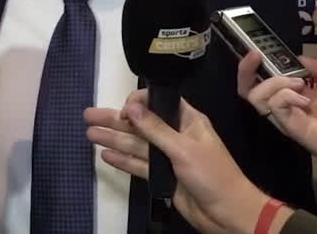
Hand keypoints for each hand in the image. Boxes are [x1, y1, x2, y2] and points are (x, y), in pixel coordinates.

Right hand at [97, 91, 290, 233]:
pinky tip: (105, 155)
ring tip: (89, 133)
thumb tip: (132, 107)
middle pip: (140, 123)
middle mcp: (175, 135)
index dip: (138, 103)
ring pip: (136, 144)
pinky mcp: (162, 176)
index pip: (158, 102)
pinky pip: (138, 164)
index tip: (123, 110)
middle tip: (88, 115)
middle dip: (115, 119)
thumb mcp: (184, 149)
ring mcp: (167, 156)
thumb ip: (156, 129)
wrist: (227, 213)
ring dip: (114, 138)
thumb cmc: (213, 175)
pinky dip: (123, 160)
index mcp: (188, 121)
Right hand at [238, 51, 316, 185]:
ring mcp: (286, 117)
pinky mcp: (292, 127)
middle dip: (246, 70)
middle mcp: (284, 106)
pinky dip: (285, 95)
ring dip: (273, 82)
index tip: (258, 51)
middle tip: (257, 57)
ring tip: (298, 83)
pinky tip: (305, 99)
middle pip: (248, 89)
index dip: (254, 65)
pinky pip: (275, 107)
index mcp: (294, 95)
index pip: (262, 80)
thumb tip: (298, 57)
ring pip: (257, 96)